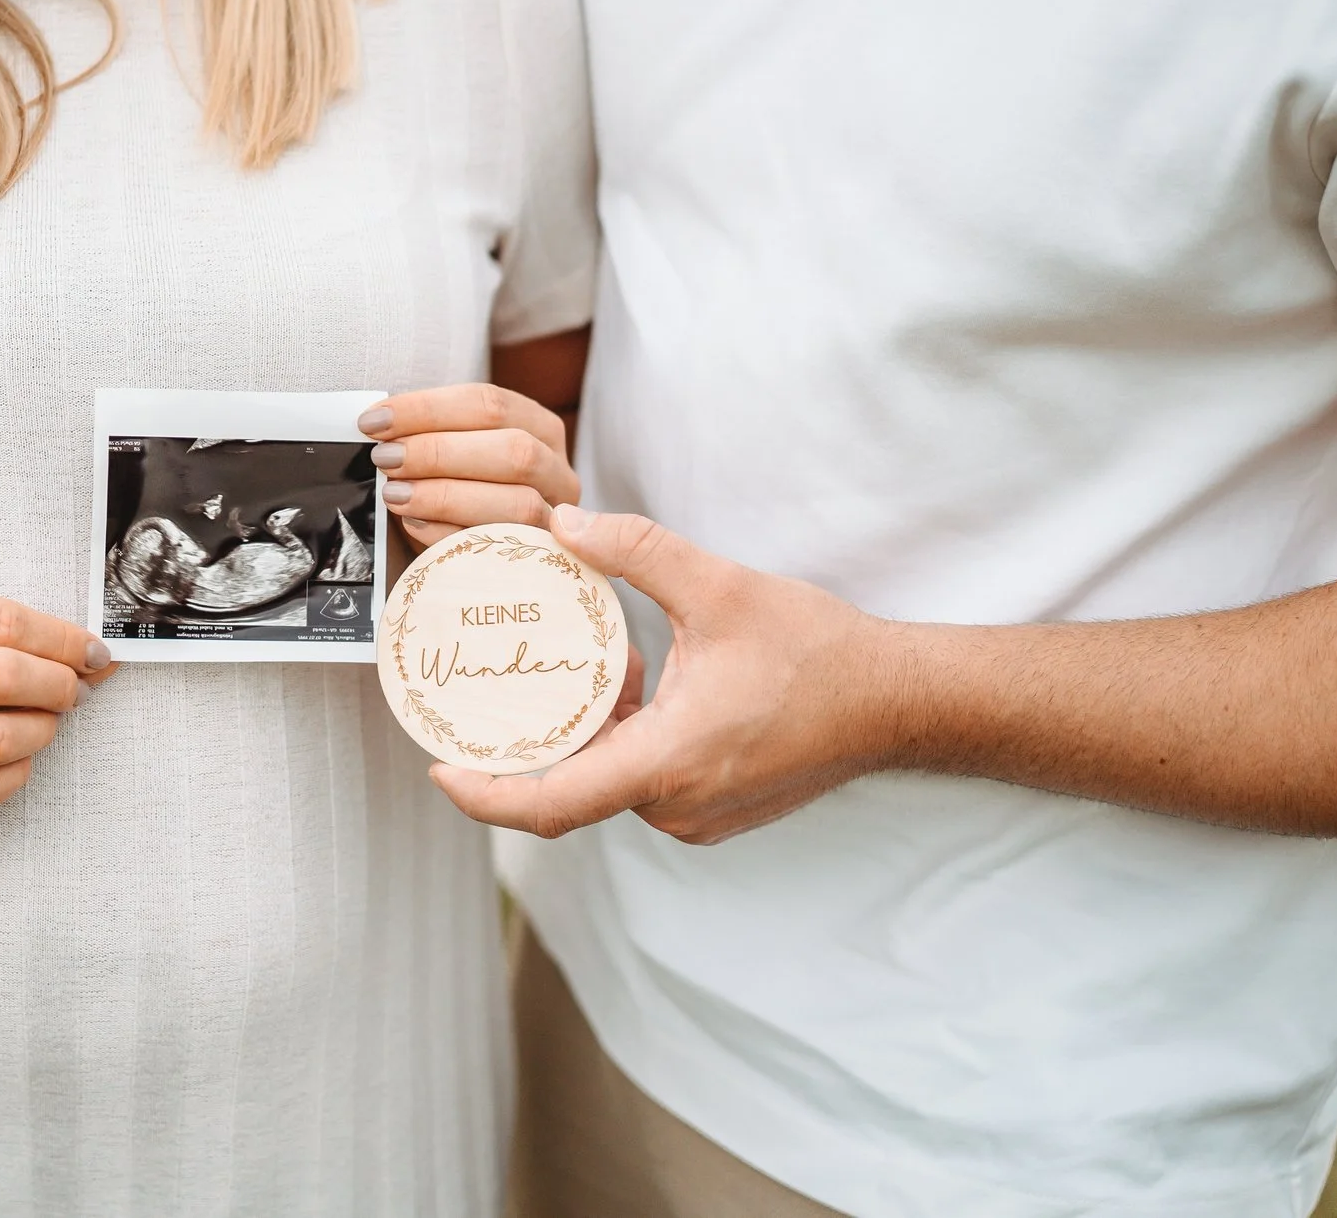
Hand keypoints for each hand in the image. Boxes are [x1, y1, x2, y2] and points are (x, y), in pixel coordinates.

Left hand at [360, 384, 579, 548]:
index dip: (428, 408)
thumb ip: (431, 436)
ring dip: (446, 496)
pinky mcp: (543, 562)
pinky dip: (453, 536)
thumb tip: (380, 426)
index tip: (375, 421)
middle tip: (385, 458)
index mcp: (539, 428)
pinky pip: (502, 551)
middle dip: (439, 452)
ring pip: (518, 503)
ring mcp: (557, 520)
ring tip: (395, 493)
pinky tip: (414, 526)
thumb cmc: (463, 492)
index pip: (490, 404)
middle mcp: (557, 471)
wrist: (484, 563)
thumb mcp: (454, 454)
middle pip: (514, 450)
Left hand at [429, 505, 911, 844]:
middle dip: (533, 739)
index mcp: (668, 762)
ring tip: (578, 667)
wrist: (897, 701)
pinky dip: (623, 741)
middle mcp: (676, 805)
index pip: (551, 804)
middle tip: (489, 690)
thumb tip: (564, 522)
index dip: (484, 795)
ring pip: (609, 781)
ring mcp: (698, 815)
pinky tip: (633, 683)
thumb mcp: (719, 587)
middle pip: (572, 788)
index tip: (438, 768)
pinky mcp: (715, 809)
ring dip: (586, 733)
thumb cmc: (819, 653)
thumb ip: (636, 549)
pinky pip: (643, 782)